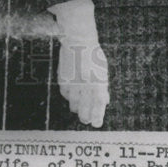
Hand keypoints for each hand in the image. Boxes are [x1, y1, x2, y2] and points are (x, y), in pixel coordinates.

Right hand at [50, 0, 108, 127]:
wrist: (78, 42)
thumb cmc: (93, 56)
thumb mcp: (103, 71)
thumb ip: (103, 88)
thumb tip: (104, 102)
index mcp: (97, 81)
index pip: (98, 105)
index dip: (97, 116)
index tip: (97, 124)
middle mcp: (85, 85)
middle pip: (84, 109)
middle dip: (86, 117)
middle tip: (88, 119)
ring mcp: (72, 83)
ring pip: (74, 105)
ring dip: (78, 108)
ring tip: (81, 109)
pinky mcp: (63, 81)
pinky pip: (66, 95)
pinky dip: (70, 97)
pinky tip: (73, 94)